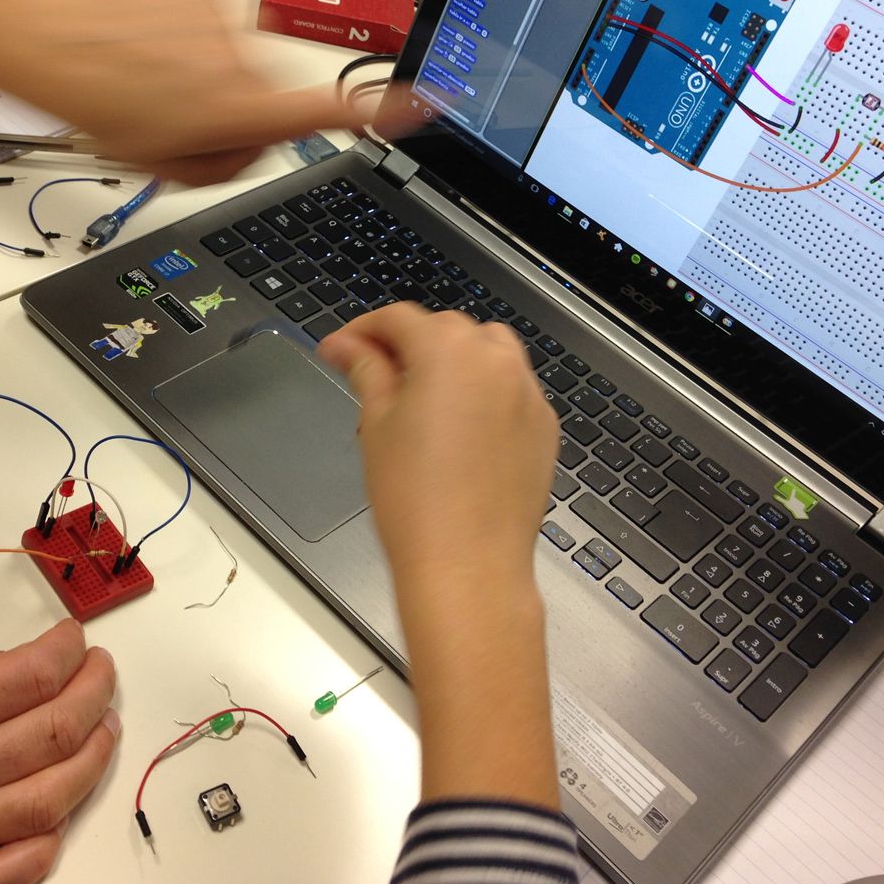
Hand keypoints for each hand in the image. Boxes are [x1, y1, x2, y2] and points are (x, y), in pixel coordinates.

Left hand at [0, 0, 374, 184]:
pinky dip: (208, 50)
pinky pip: (234, 33)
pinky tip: (166, 60)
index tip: (426, 102)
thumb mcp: (172, 168)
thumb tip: (261, 142)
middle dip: (247, 117)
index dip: (383, 112)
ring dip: (222, 82)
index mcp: (240, 110)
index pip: (328, 112)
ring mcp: (233, 21)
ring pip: (255, 66)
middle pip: (281, 100)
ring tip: (164, 90)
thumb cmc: (102, 109)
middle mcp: (246, 60)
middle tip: (188, 126)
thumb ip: (233, 165)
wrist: (56, 49)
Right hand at [0, 619, 117, 883]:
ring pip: (47, 802)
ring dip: (90, 758)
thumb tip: (18, 664)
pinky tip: (58, 807)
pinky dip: (48, 842)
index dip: (66, 653)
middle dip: (92, 693)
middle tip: (99, 674)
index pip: (24, 679)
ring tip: (100, 727)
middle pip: (48, 735)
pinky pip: (10, 876)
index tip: (75, 641)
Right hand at [318, 301, 557, 588]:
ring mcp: (527, 393)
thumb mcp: (376, 423)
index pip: (398, 319)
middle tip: (368, 375)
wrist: (468, 565)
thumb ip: (366, 370)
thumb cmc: (418, 502)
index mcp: (449, 350)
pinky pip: (509, 390)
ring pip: (484, 353)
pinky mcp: (543, 426)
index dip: (362, 330)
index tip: (341, 348)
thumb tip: (348, 346)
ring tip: (416, 398)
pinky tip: (455, 428)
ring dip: (450, 361)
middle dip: (405, 346)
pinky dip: (482, 393)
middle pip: (443, 330)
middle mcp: (496, 361)